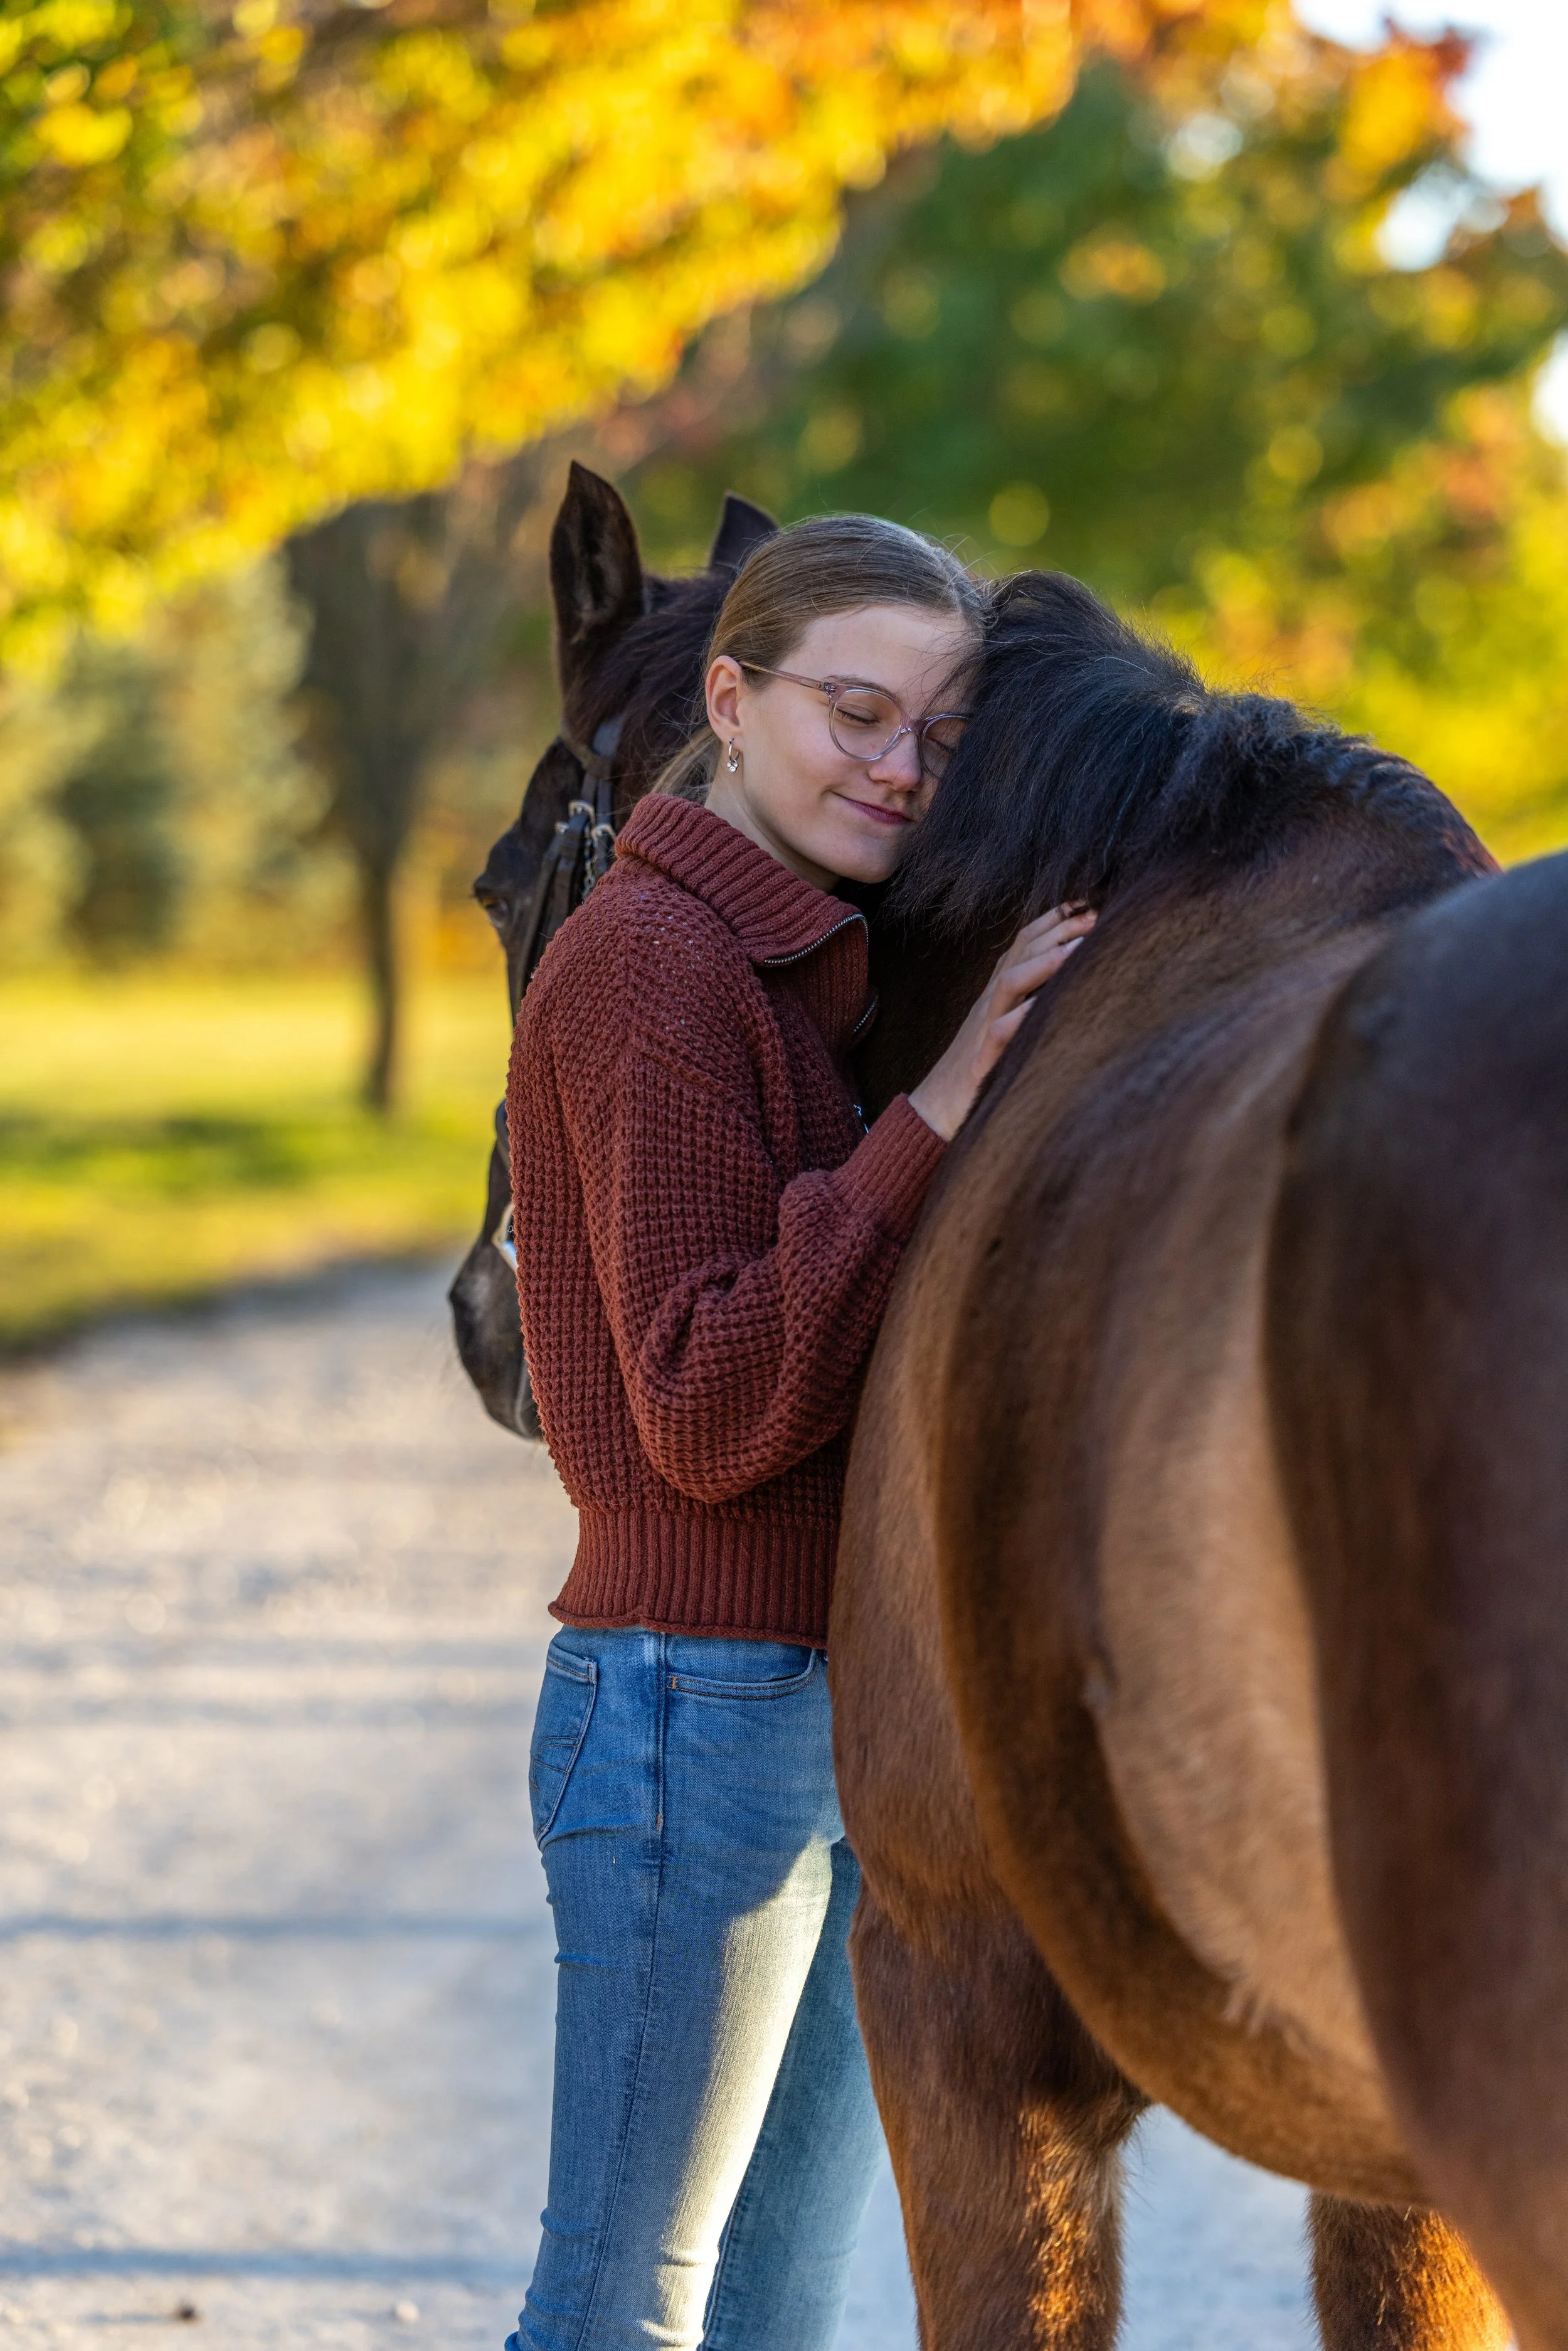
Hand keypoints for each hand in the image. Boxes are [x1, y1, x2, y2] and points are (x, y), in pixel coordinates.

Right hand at [909, 904, 1095, 1140]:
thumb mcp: (1007, 1026)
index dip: (1054, 919)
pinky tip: (1048, 1006)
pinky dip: (1024, 1015)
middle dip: (1058, 929)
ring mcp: (983, 1026)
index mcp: (999, 991)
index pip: (1024, 941)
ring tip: (1081, 947)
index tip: (1089, 903)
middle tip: (1096, 915)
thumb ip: (1030, 1000)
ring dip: (1045, 961)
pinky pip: (1001, 1032)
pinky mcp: (981, 1059)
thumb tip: (1073, 980)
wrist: (935, 1108)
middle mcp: (991, 1001)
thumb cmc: (980, 1068)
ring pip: (1010, 981)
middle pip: (1021, 950)